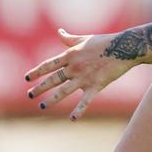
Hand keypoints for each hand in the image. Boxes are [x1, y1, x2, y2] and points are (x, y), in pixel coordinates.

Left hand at [24, 28, 138, 120]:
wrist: (125, 47)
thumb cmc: (104, 41)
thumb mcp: (84, 38)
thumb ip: (69, 39)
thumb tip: (59, 32)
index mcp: (70, 55)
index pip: (48, 65)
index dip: (36, 72)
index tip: (27, 78)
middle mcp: (74, 67)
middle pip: (53, 79)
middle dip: (39, 88)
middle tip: (29, 95)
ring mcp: (84, 77)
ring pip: (63, 91)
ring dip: (51, 100)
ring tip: (41, 106)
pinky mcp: (96, 85)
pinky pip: (85, 101)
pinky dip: (79, 110)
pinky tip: (72, 119)